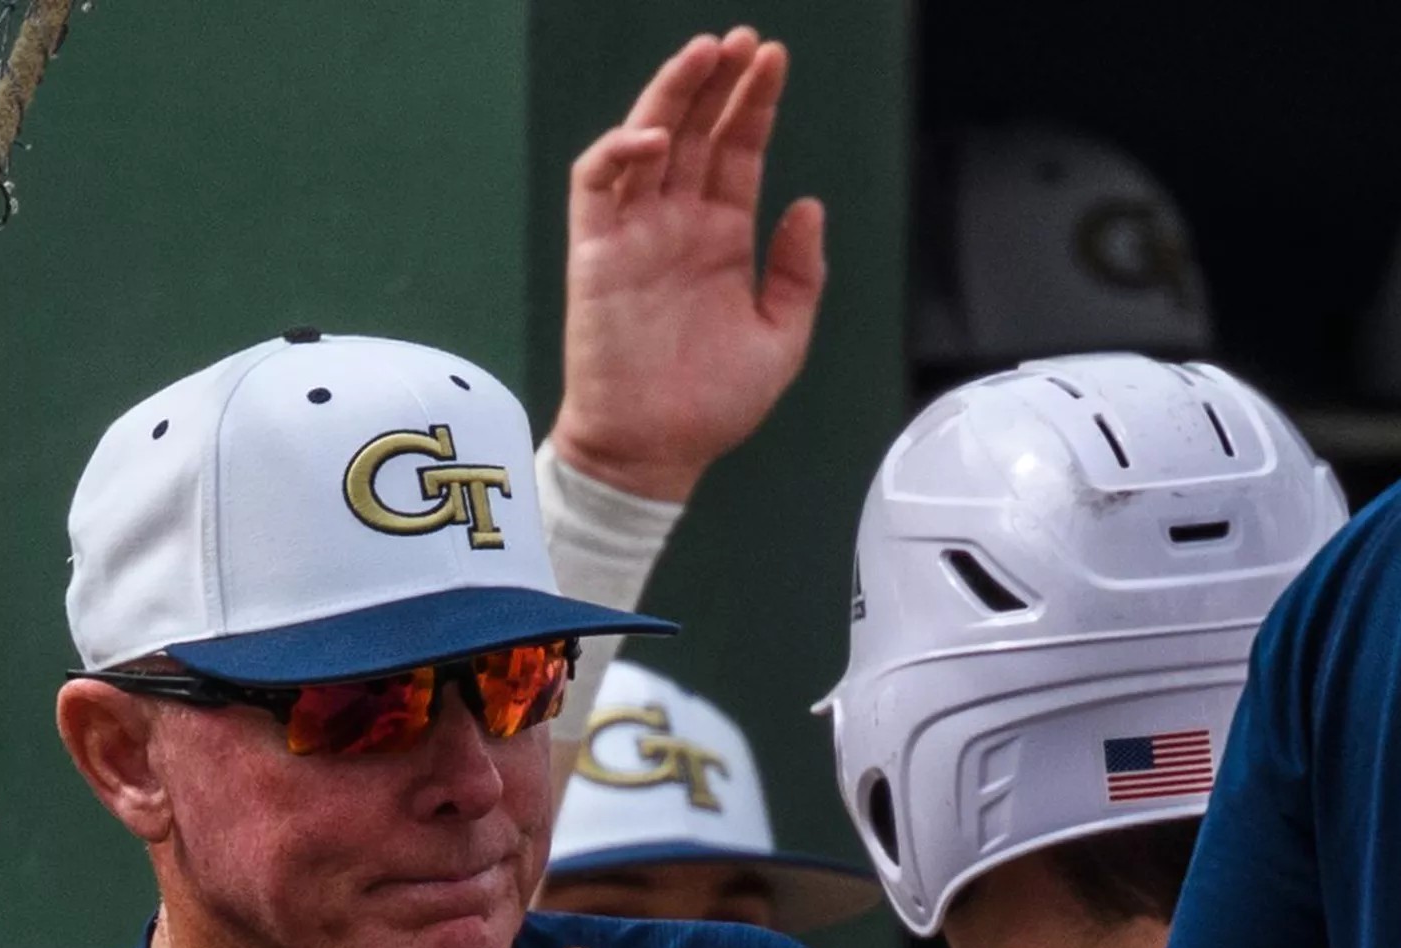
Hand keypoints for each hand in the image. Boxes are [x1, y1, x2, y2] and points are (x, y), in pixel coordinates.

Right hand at [550, 28, 826, 503]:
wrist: (653, 453)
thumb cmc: (711, 406)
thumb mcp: (781, 339)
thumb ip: (797, 273)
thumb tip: (806, 203)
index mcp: (720, 238)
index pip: (736, 150)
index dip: (754, 104)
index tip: (773, 60)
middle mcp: (676, 225)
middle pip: (693, 131)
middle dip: (716, 81)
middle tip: (743, 41)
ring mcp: (633, 235)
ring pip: (644, 142)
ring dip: (669, 95)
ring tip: (704, 56)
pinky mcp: (594, 254)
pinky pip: (595, 186)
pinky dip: (617, 153)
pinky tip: (652, 140)